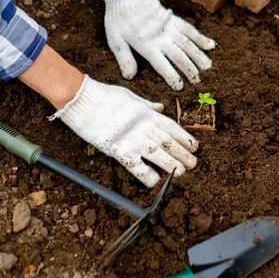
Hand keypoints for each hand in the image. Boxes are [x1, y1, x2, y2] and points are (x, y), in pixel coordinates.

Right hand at [51, 75, 197, 186]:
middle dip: (184, 154)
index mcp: (148, 114)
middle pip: (169, 143)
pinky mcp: (119, 151)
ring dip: (173, 165)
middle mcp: (145, 127)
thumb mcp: (131, 96)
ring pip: (159, 155)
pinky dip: (148, 175)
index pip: (172, 128)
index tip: (195, 146)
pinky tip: (156, 182)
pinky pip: (137, 167)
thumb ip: (147, 105)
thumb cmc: (104, 96)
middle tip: (194, 163)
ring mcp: (133, 139)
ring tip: (182, 173)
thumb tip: (160, 107)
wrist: (83, 101)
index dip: (185, 138)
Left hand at [104, 0, 215, 89]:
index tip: (180, 87)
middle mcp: (161, 38)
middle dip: (190, 70)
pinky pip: (190, 30)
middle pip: (179, 57)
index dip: (172, 77)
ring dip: (199, 56)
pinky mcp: (173, 19)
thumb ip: (124, 58)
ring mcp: (169, 28)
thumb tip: (129, 76)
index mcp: (147, 46)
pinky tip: (210, 45)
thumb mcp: (115, 40)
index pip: (163, 66)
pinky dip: (200, 38)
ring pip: (188, 44)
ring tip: (208, 67)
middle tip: (197, 81)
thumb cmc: (118, 19)